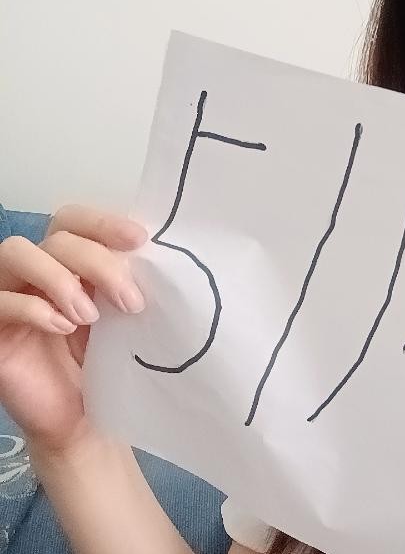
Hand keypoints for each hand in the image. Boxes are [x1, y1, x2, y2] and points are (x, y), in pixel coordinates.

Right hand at [0, 205, 147, 452]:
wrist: (83, 417)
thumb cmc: (104, 361)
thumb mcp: (121, 313)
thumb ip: (126, 281)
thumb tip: (158, 252)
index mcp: (67, 260)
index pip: (73, 219)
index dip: (103, 221)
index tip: (139, 239)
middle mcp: (35, 271)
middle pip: (56, 236)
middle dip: (97, 261)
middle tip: (130, 300)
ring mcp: (8, 295)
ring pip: (16, 253)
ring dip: (61, 278)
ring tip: (90, 316)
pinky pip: (0, 301)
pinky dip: (35, 308)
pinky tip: (63, 327)